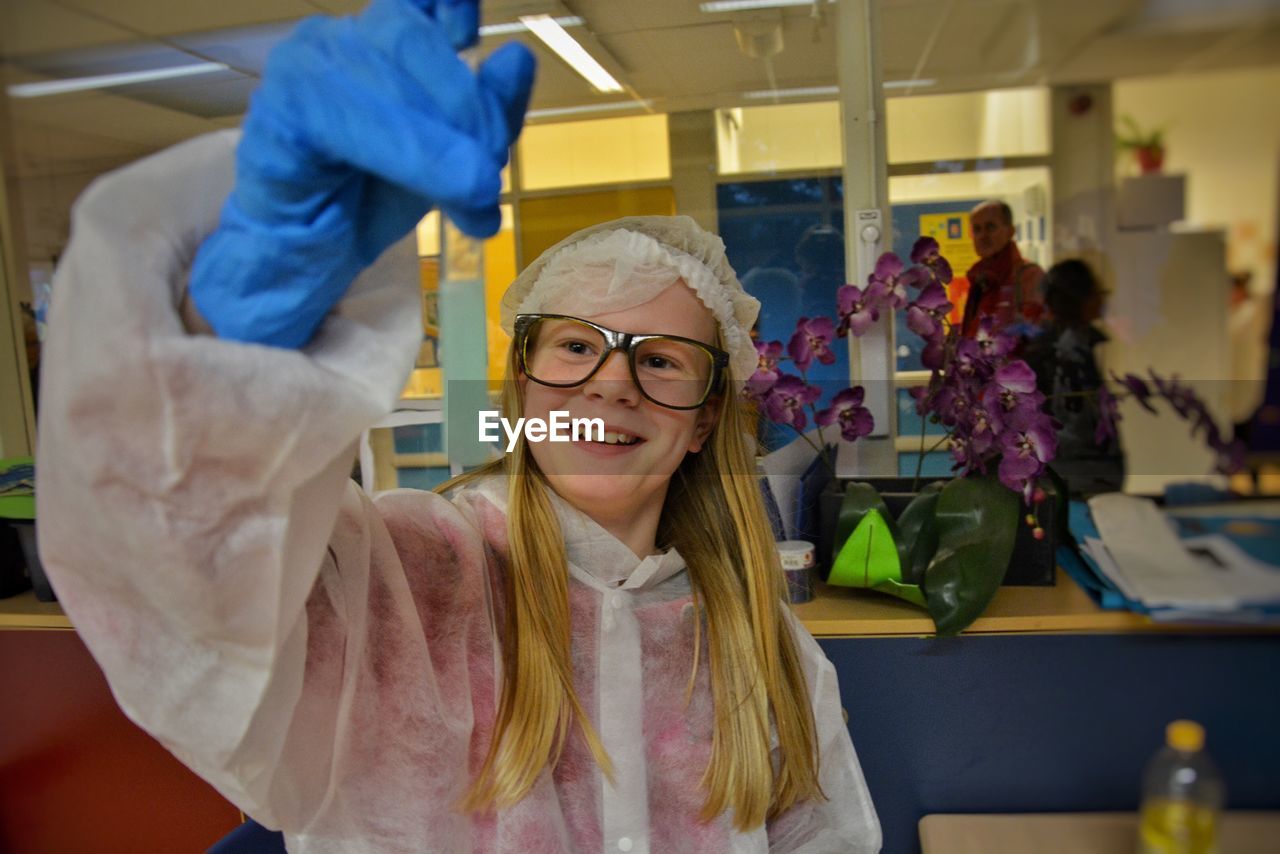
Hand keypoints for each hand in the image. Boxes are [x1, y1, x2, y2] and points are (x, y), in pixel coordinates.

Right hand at [189, 0, 535, 347]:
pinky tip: (441, 185)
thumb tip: (518, 59)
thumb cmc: (372, 197)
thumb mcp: (451, 157)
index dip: (451, 4)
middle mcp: (337, 38)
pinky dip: (405, 154)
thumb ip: (488, 112)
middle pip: (413, 38)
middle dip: (467, 106)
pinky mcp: (279, 113)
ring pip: (385, 78)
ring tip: (475, 194)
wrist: (307, 255)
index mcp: (379, 38)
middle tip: (493, 167)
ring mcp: (301, 68)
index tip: (474, 33)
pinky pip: (345, 120)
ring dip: (442, 143)